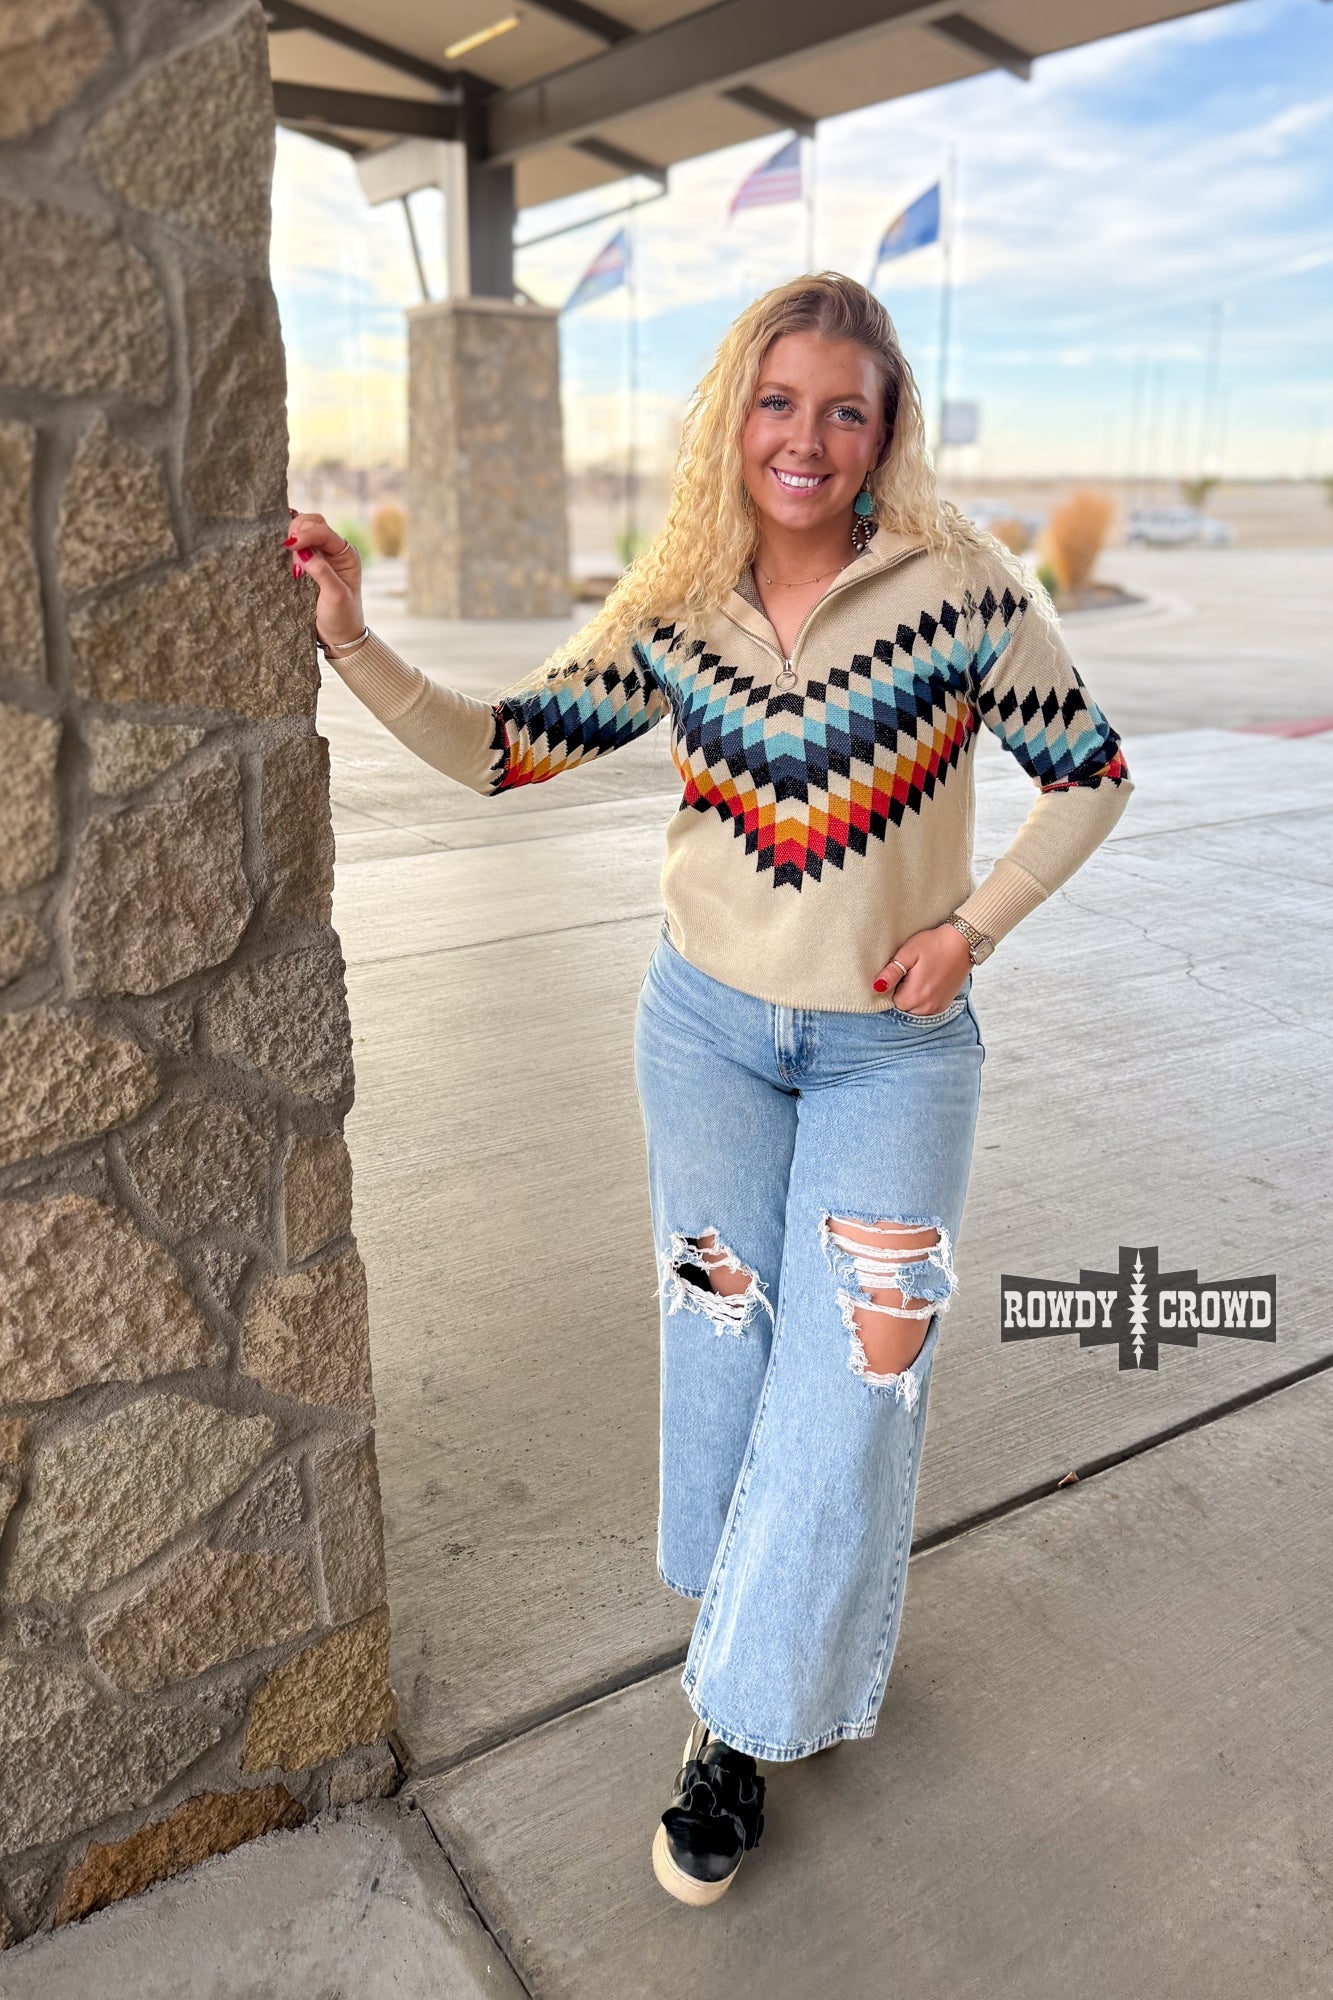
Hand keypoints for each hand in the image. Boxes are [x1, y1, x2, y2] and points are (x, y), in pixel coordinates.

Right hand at [284, 507, 364, 647]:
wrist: (339, 637)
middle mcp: (334, 552)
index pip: (324, 532)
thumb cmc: (342, 618)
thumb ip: (321, 572)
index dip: (306, 533)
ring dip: (293, 538)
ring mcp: (321, 557)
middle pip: (314, 524)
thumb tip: (302, 551)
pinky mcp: (308, 565)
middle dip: (298, 530)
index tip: (290, 545)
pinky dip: (288, 546)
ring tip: (289, 560)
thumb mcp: (335, 596)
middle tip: (287, 549)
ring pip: (303, 532)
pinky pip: (297, 547)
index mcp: (347, 555)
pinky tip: (282, 551)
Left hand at [873, 924, 970, 1011]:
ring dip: (913, 996)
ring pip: (914, 1009)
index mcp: (914, 996)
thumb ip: (892, 973)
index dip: (893, 986)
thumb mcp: (908, 953)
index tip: (901, 972)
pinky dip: (924, 998)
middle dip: (902, 992)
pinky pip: (926, 1008)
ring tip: (921, 975)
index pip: (891, 1001)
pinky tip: (929, 981)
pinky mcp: (944, 1005)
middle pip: (903, 1006)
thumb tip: (876, 987)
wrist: (963, 943)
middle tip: (911, 972)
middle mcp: (926, 1007)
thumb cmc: (934, 944)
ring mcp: (937, 1007)